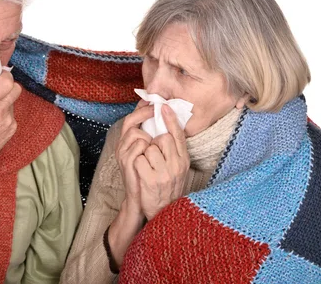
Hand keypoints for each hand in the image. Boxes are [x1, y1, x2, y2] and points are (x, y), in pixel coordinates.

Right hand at [115, 100, 153, 215]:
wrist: (145, 201)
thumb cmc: (151, 177)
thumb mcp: (153, 155)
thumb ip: (155, 138)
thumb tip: (165, 118)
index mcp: (129, 142)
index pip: (132, 118)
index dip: (141, 108)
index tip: (153, 100)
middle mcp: (123, 146)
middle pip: (131, 121)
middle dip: (144, 115)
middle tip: (156, 111)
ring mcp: (123, 154)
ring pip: (137, 133)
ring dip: (149, 138)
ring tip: (154, 149)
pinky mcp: (126, 163)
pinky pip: (139, 146)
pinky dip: (148, 148)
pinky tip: (152, 157)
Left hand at [134, 104, 189, 219]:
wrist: (161, 213)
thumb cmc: (166, 187)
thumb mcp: (177, 168)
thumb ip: (173, 150)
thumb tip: (165, 127)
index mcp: (183, 161)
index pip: (178, 135)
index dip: (170, 119)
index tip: (164, 107)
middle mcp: (176, 166)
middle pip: (162, 138)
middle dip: (153, 143)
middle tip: (152, 156)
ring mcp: (163, 173)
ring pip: (149, 148)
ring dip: (144, 155)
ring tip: (147, 168)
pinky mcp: (149, 180)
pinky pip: (139, 159)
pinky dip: (137, 164)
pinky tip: (141, 174)